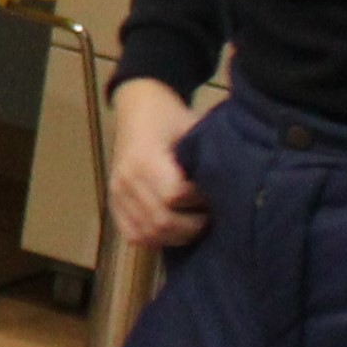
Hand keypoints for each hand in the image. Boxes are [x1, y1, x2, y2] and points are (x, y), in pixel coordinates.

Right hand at [108, 80, 209, 255]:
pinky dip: (156, 239)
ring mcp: (117, 193)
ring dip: (177, 235)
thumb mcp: (193, 127)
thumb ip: (208, 155)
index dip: (199, 200)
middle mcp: (127, 179)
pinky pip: (133, 235)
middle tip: (210, 214)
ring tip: (195, 222)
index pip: (175, 196)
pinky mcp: (114, 203)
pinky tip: (173, 229)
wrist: (137, 106)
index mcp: (145, 158)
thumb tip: (232, 184)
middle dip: (193, 224)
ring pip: (149, 233)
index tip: (213, 192)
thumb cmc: (171, 115)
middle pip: (162, 221)